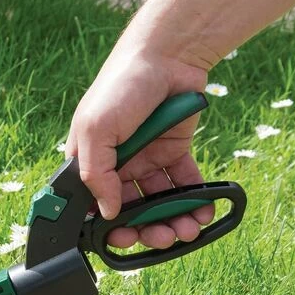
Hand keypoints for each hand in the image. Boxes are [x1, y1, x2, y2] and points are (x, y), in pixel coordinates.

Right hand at [65, 49, 215, 249]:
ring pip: (159, 201)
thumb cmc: (121, 86)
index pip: (95, 204)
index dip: (108, 226)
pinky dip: (195, 200)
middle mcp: (118, 164)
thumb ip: (96, 174)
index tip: (124, 239)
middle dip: (146, 229)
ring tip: (188, 229)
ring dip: (172, 219)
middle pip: (130, 209)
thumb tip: (107, 212)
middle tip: (163, 238)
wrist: (168, 55)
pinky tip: (203, 211)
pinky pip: (184, 184)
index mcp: (91, 160)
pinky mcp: (174, 152)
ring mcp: (147, 159)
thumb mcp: (96, 129)